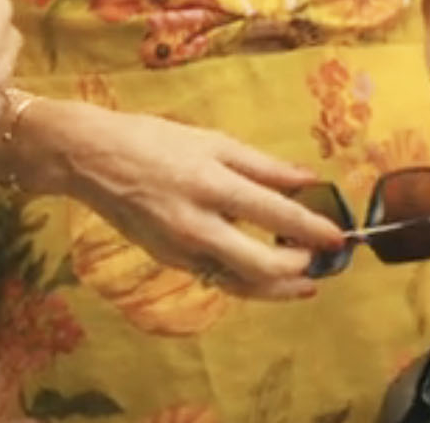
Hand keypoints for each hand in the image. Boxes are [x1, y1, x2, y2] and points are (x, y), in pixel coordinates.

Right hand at [24, 101, 347, 298]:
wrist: (90, 160)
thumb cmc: (153, 141)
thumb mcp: (211, 141)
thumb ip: (262, 165)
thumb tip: (307, 179)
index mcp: (210, 185)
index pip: (275, 215)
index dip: (313, 230)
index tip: (338, 237)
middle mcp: (197, 225)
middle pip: (261, 266)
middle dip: (299, 269)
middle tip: (321, 262)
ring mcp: (181, 250)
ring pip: (240, 284)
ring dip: (278, 288)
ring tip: (304, 283)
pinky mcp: (170, 261)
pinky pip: (218, 278)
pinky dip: (247, 281)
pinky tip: (266, 277)